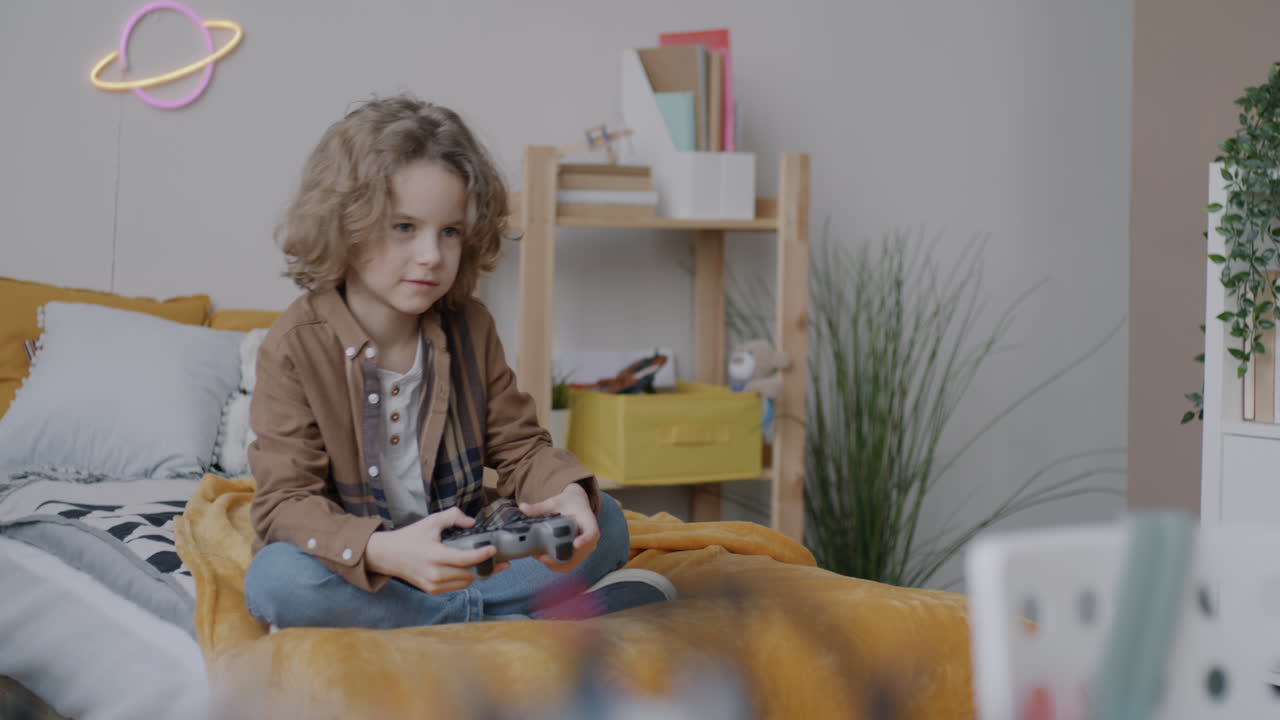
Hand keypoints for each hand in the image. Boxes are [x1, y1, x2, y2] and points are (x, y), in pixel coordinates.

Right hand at [364, 507, 509, 593]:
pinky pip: (456, 586)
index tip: (494, 549)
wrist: (387, 555)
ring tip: (492, 565)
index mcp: (434, 555)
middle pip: (469, 573)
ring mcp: (433, 584)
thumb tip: (472, 522)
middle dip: (488, 567)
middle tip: (504, 561)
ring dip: (478, 574)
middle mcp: (434, 573)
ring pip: (465, 582)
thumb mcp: (430, 521)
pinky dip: (466, 579)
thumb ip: (452, 516)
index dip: (482, 555)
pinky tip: (474, 570)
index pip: (464, 558)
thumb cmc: (410, 537)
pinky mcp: (432, 590)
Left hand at [518, 482, 598, 571]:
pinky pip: (568, 564)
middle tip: (542, 556)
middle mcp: (589, 538)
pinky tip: (542, 559)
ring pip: (573, 562)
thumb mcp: (554, 503)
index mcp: (588, 522)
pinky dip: (556, 565)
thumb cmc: (567, 503)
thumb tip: (522, 507)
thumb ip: (539, 507)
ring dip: (556, 564)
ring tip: (538, 557)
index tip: (575, 544)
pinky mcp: (577, 555)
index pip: (591, 533)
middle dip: (562, 558)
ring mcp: (584, 548)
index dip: (585, 540)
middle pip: (581, 553)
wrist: (574, 506)